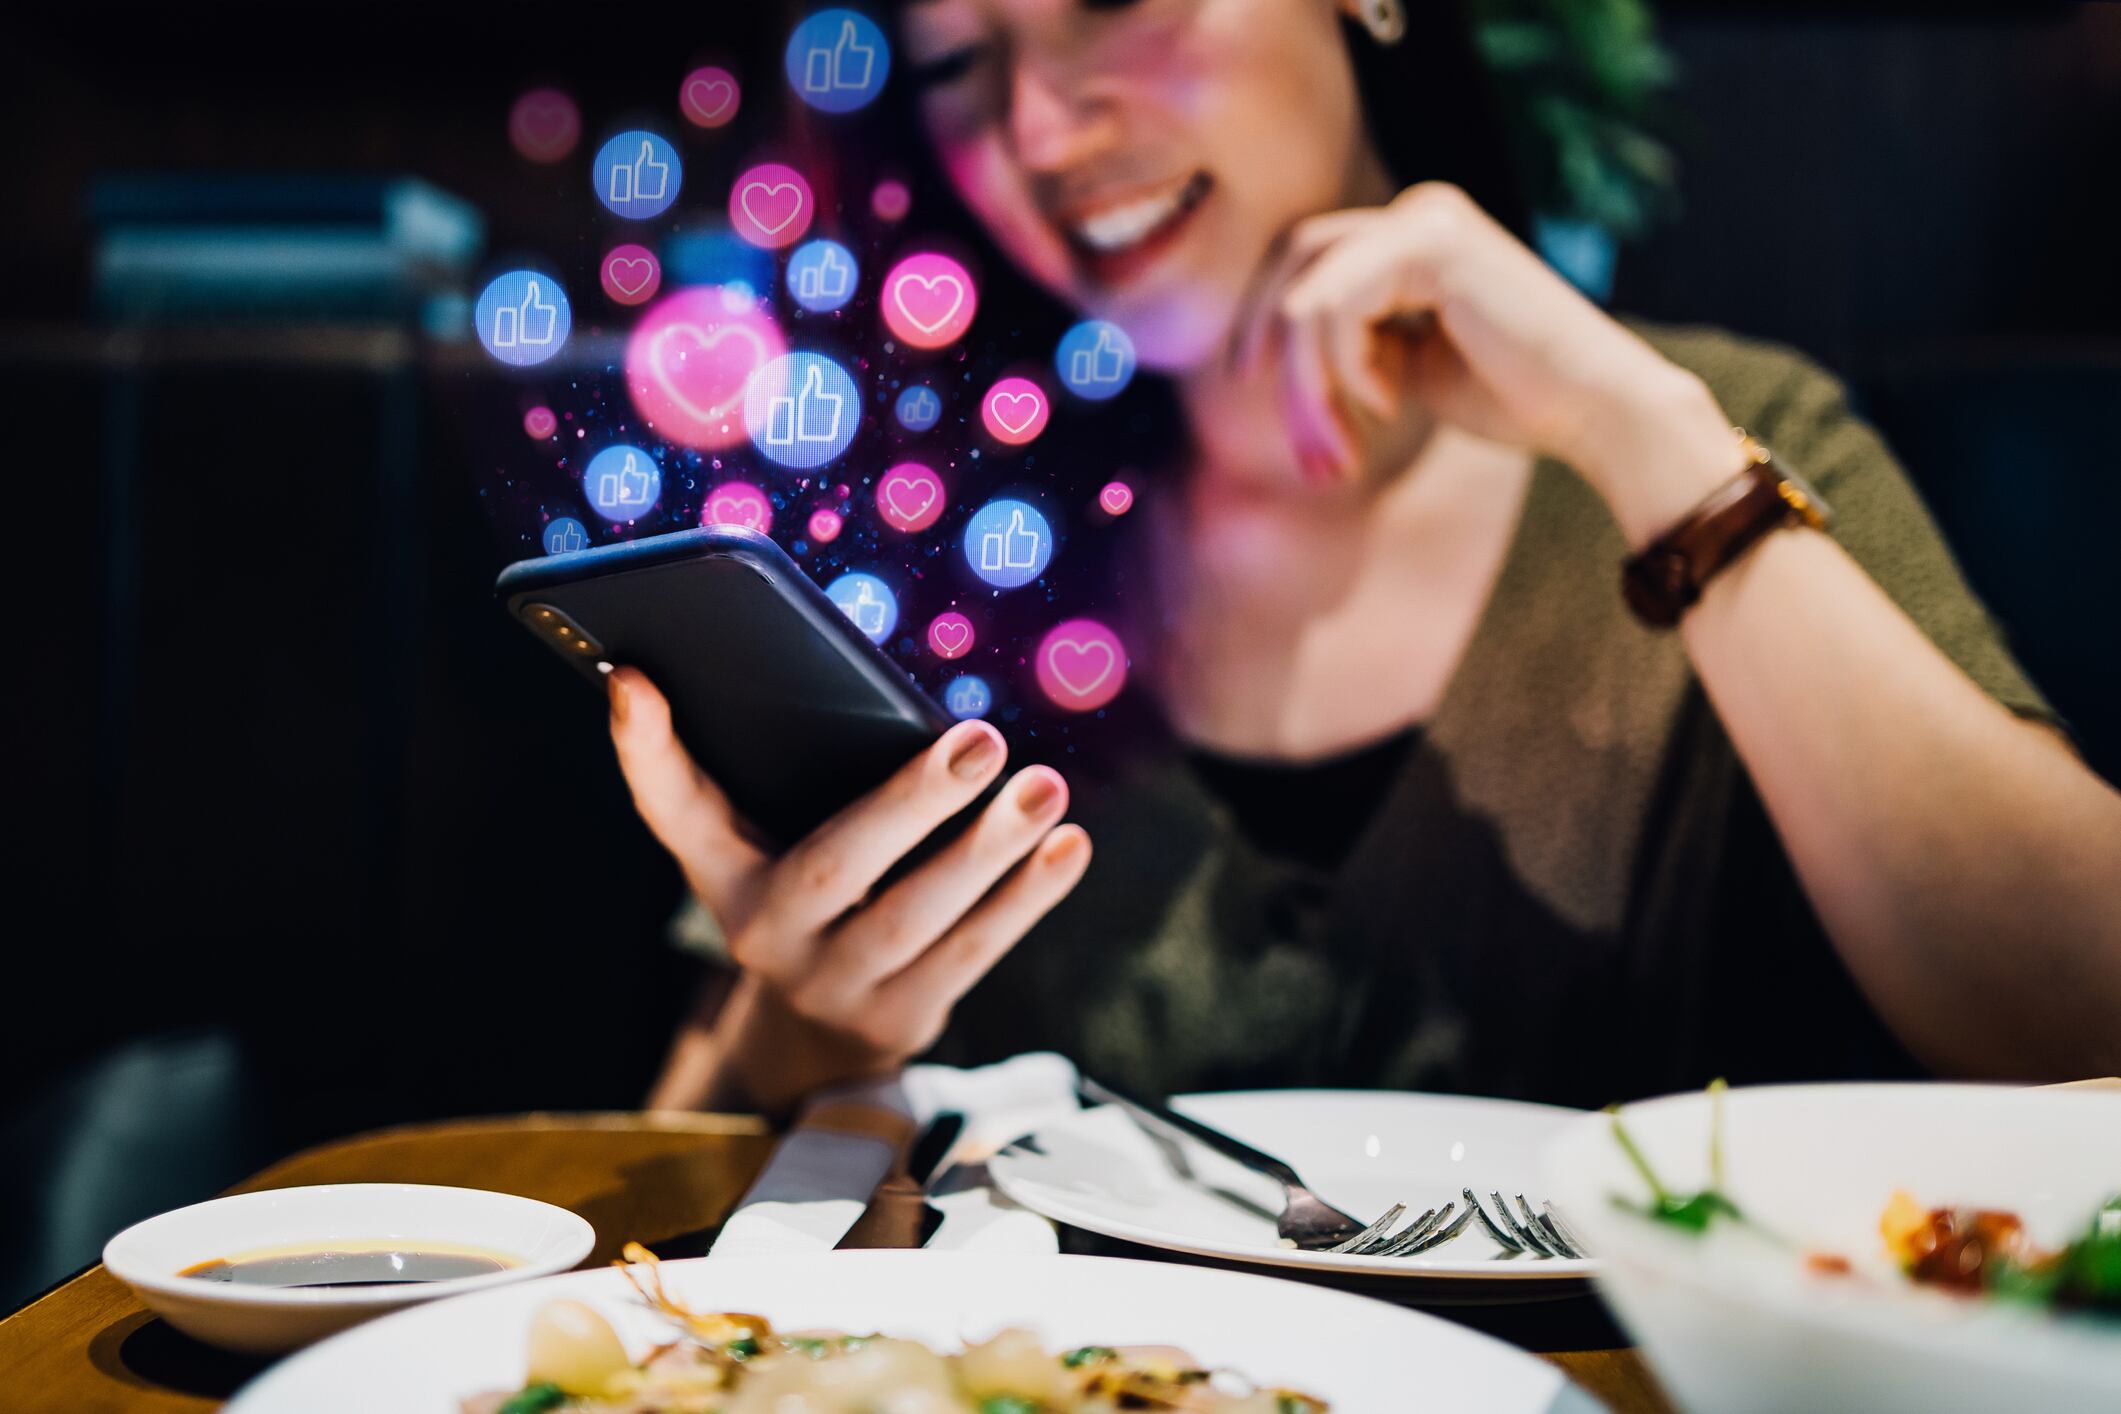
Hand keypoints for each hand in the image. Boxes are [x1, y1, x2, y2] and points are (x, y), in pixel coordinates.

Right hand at [608, 668, 1089, 1110]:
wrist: (816, 1034)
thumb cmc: (807, 895)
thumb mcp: (767, 843)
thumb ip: (766, 770)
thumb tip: (777, 675)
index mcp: (723, 876)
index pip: (672, 807)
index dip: (645, 748)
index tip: (634, 675)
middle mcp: (765, 937)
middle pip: (836, 866)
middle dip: (912, 802)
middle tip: (983, 740)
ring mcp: (835, 987)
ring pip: (918, 917)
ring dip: (991, 852)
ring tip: (1045, 787)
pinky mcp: (901, 1019)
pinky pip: (971, 954)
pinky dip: (1026, 898)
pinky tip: (1067, 846)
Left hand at [1236, 183, 1744, 543]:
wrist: (1595, 407)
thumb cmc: (1512, 396)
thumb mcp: (1408, 365)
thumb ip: (1354, 344)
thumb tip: (1275, 359)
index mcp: (1412, 233)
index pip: (1306, 260)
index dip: (1266, 320)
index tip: (1252, 384)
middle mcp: (1418, 212)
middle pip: (1295, 266)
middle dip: (1280, 360)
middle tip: (1299, 443)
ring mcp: (1425, 219)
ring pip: (1309, 298)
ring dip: (1310, 389)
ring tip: (1341, 453)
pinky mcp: (1432, 245)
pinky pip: (1337, 310)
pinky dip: (1349, 371)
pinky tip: (1390, 405)